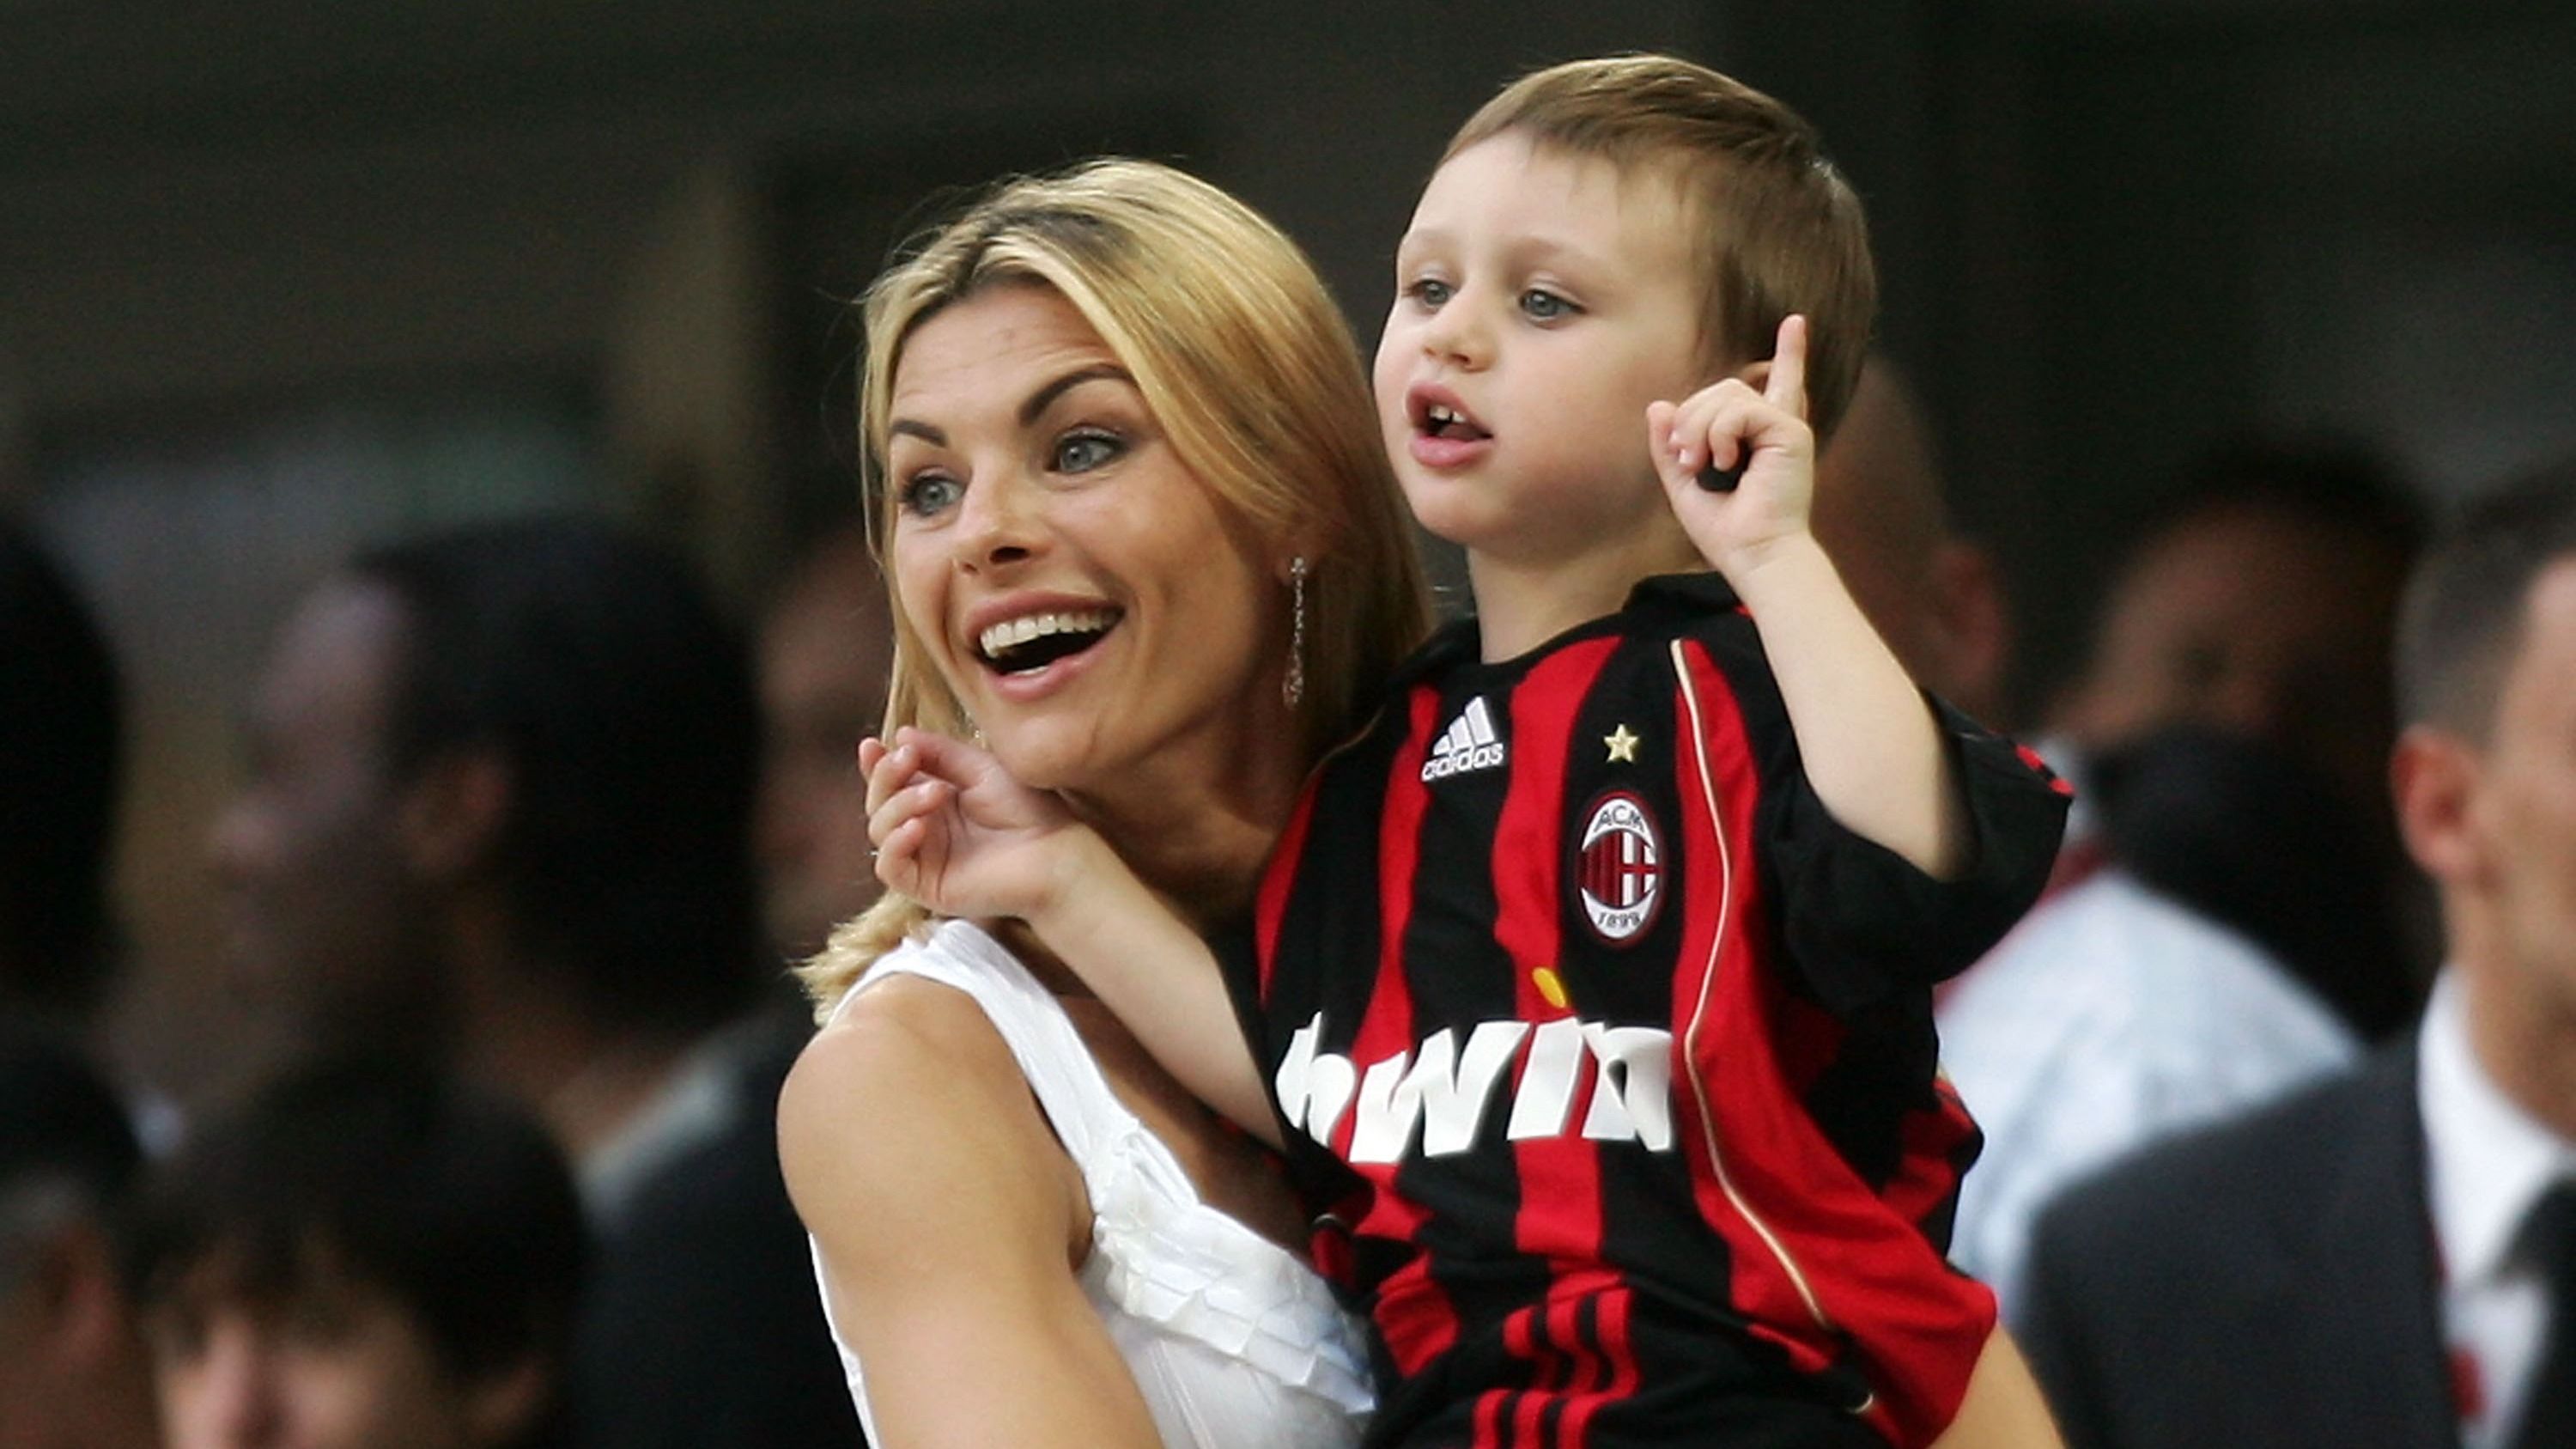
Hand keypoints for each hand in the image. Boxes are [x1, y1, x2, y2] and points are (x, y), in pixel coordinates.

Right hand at [863, 726, 1084, 921]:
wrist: (1054, 853)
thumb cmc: (1027, 810)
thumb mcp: (981, 768)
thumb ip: (940, 752)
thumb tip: (900, 735)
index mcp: (935, 800)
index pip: (892, 782)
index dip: (877, 764)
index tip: (872, 745)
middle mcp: (924, 828)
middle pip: (879, 803)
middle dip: (886, 778)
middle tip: (909, 760)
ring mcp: (923, 857)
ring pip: (880, 831)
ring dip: (899, 805)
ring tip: (936, 793)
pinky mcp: (926, 886)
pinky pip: (890, 868)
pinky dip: (895, 844)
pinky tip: (917, 827)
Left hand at [1646, 314, 1816, 578]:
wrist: (1752, 554)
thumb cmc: (1724, 529)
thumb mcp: (1682, 483)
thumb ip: (1669, 445)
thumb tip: (1659, 405)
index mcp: (1757, 438)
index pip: (1773, 385)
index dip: (1788, 354)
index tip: (1796, 323)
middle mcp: (1775, 427)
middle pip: (1723, 389)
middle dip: (1691, 418)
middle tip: (1684, 458)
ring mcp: (1785, 427)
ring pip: (1727, 394)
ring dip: (1699, 428)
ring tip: (1701, 464)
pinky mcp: (1790, 431)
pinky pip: (1740, 410)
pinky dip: (1720, 433)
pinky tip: (1724, 461)